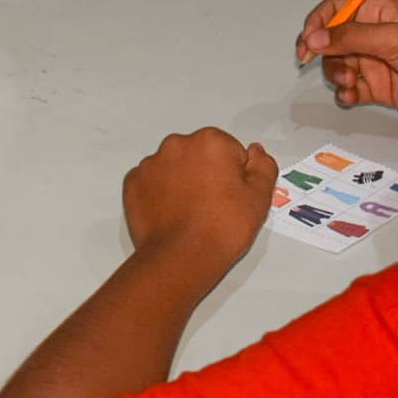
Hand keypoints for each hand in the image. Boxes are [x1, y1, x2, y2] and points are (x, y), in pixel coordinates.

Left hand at [123, 129, 276, 267]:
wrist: (181, 257)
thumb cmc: (221, 229)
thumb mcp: (259, 197)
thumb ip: (263, 166)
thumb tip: (255, 152)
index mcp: (210, 141)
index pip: (229, 152)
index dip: (234, 176)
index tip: (231, 197)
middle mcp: (177, 144)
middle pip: (199, 154)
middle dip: (206, 173)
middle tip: (213, 206)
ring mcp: (151, 163)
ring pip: (174, 167)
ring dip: (182, 182)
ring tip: (191, 213)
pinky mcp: (133, 182)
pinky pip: (151, 182)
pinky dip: (159, 194)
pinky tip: (171, 214)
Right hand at [297, 0, 397, 121]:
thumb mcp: (390, 38)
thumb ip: (350, 37)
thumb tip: (315, 38)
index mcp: (375, 12)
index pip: (335, 10)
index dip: (316, 23)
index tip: (307, 42)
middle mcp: (372, 35)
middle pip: (331, 41)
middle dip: (326, 55)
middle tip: (322, 64)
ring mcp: (374, 61)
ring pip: (337, 66)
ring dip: (337, 75)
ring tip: (351, 82)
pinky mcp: (377, 86)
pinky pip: (350, 89)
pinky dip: (346, 94)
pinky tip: (352, 96)